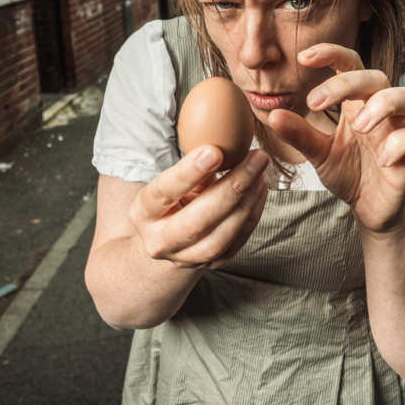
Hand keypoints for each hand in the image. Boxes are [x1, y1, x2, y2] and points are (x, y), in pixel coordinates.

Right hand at [129, 146, 268, 268]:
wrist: (168, 239)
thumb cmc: (172, 198)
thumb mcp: (172, 181)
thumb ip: (195, 166)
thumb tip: (226, 140)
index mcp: (143, 213)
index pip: (163, 193)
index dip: (188, 173)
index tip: (214, 151)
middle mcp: (159, 241)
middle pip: (196, 222)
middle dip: (231, 189)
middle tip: (256, 159)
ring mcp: (185, 258)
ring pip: (219, 239)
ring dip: (246, 204)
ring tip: (261, 174)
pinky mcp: (210, 264)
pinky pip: (236, 244)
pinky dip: (252, 216)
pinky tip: (260, 191)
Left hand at [267, 44, 404, 235]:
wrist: (369, 207)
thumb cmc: (347, 173)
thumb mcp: (319, 154)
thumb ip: (300, 135)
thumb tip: (272, 115)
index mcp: (358, 102)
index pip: (351, 64)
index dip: (331, 53)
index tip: (303, 56)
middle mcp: (382, 109)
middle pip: (377, 76)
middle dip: (348, 83)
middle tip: (316, 103)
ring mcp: (401, 128)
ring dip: (383, 104)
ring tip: (359, 126)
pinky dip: (399, 143)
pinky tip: (381, 160)